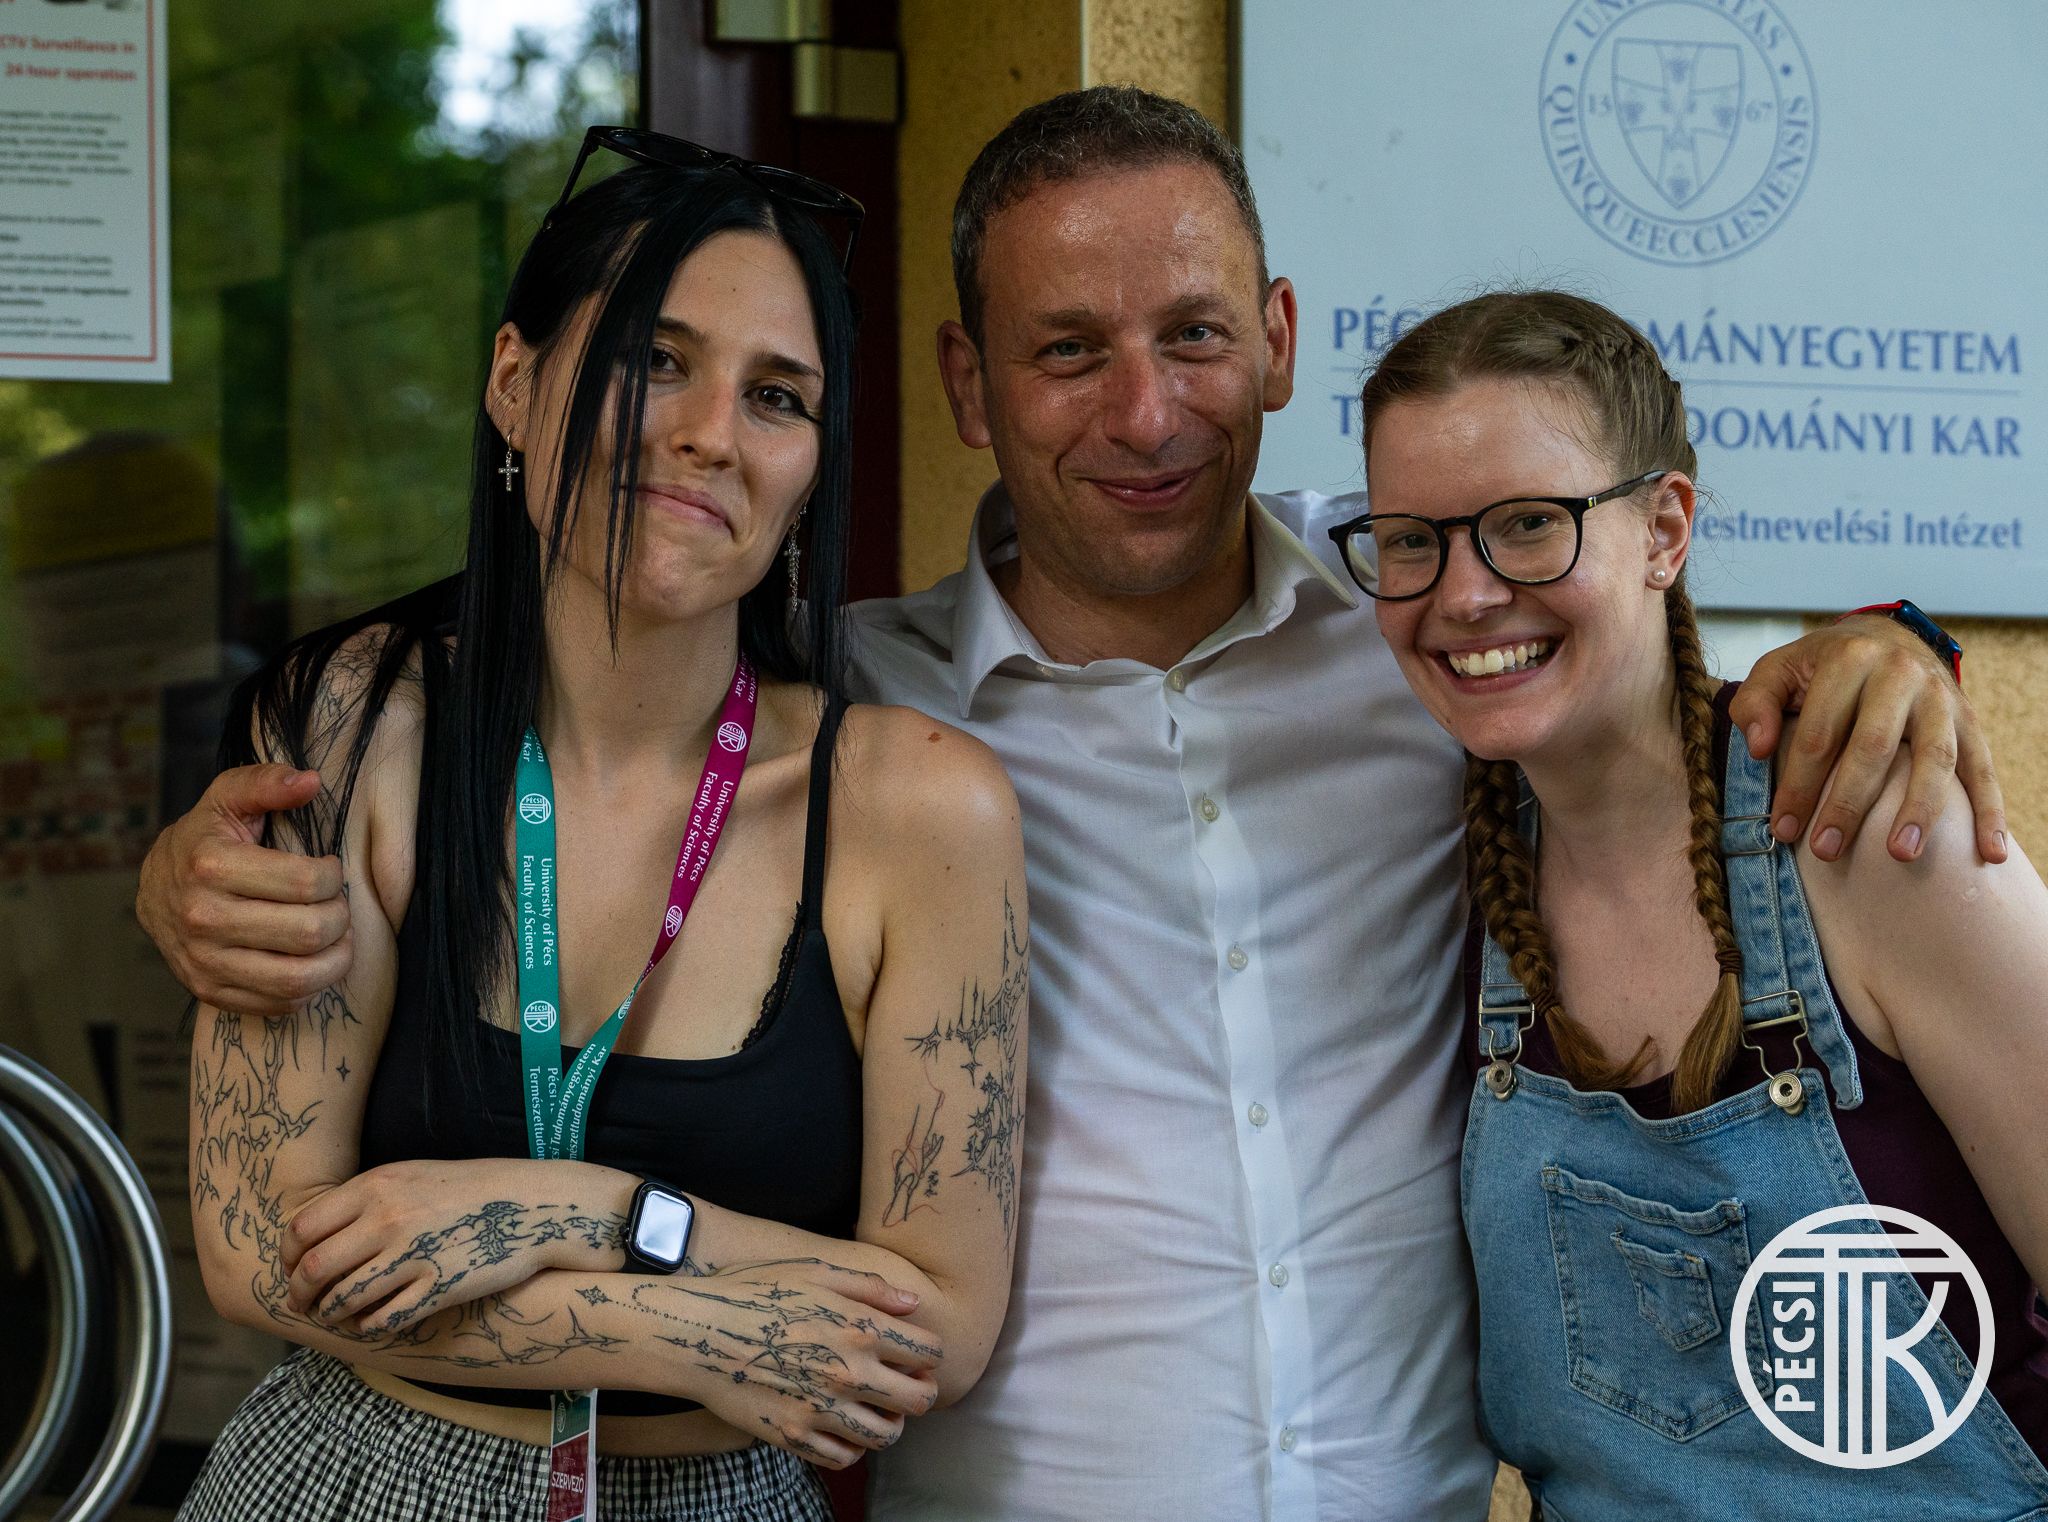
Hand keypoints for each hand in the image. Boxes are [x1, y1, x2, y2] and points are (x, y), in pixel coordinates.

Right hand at [137, 764, 353, 1013]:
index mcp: (211, 866)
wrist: (155, 889)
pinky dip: (308, 987)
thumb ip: (267, 783)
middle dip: (340, 916)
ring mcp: (204, 961)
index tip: (330, 870)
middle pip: (309, 932)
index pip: (308, 882)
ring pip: (299, 978)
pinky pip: (280, 1004)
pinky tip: (310, 961)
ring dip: (335, 959)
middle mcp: (203, 918)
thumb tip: (309, 781)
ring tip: (336, 937)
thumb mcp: (228, 799)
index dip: (335, 876)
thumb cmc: (206, 840)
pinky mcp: (210, 992)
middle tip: (336, 905)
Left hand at [282, 1159, 627, 1333]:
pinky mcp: (439, 1287)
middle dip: (300, 1296)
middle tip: (305, 1304)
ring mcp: (414, 1254)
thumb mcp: (411, 1175)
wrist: (532, 1204)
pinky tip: (372, 1321)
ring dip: (331, 1315)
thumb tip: (313, 1233)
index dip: (287, 1259)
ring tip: (336, 1316)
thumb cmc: (469, 1189)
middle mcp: (388, 1219)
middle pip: (313, 1270)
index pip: (301, 1229)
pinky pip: (383, 1319)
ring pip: (343, 1300)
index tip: (292, 1271)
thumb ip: (364, 1199)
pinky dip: (368, 1327)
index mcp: (376, 1186)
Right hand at [625, 1258, 940, 1468]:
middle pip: (920, 1400)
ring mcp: (822, 1409)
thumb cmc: (755, 1292)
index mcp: (859, 1327)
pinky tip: (842, 1426)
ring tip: (876, 1408)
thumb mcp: (815, 1271)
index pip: (928, 1351)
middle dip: (921, 1390)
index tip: (914, 1352)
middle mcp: (849, 1372)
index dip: (928, 1352)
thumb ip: (870, 1287)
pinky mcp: (795, 1436)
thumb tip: (914, 1304)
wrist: (698, 1332)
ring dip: (891, 1423)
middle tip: (905, 1383)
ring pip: (887, 1436)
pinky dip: (852, 1447)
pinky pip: (845, 1458)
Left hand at [1731, 614, 2004, 864]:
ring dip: (1919, 810)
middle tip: (1825, 851)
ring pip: (1934, 758)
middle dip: (1848, 804)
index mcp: (1850, 659)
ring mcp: (1942, 698)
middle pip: (1874, 747)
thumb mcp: (1779, 670)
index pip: (1819, 733)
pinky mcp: (1970, 721)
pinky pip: (1983, 768)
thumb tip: (1759, 748)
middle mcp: (1902, 674)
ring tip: (1900, 855)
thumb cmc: (1822, 667)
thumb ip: (1755, 702)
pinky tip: (1990, 852)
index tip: (1782, 829)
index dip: (1799, 784)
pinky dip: (1990, 811)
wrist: (1887, 637)